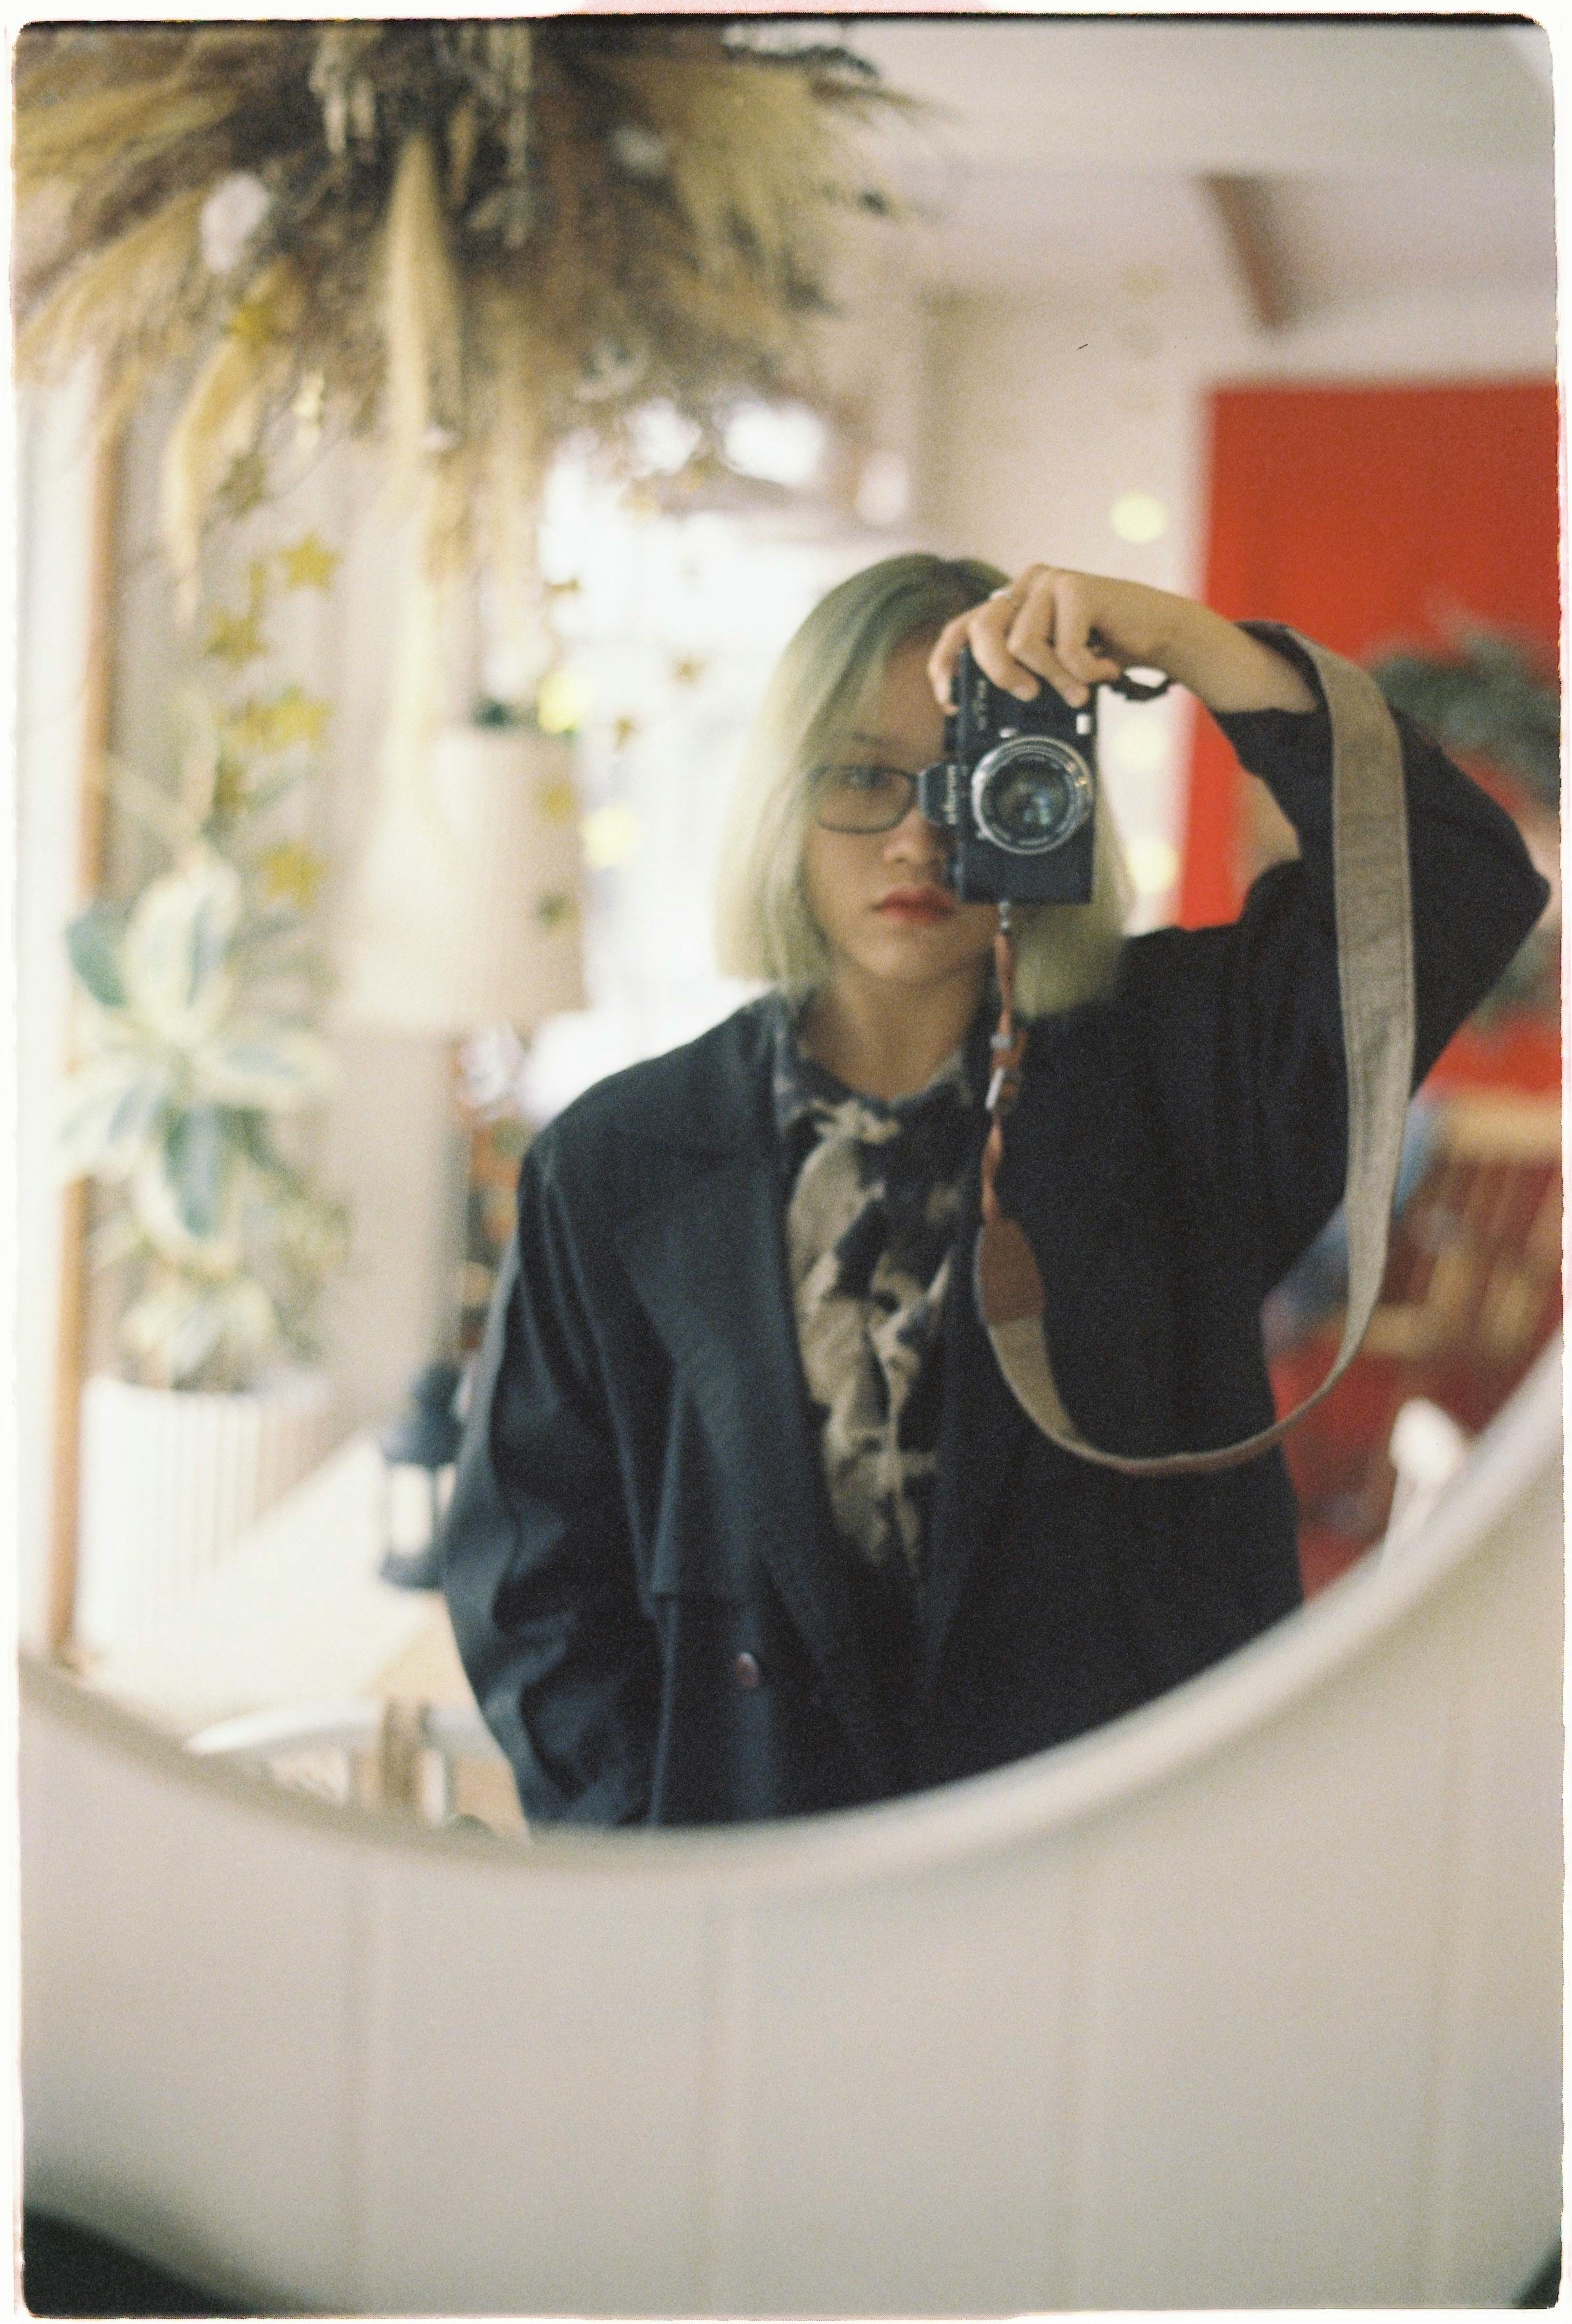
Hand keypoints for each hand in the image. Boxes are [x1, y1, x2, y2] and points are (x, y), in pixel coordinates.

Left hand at [928, 565, 1316, 715]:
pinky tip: (1103, 668)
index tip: (949, 701)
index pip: (960, 629)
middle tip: (1027, 694)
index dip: (945, 665)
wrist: (1158, 632)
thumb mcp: (1052, 666)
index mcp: (1010, 605)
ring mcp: (1048, 581)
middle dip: (1001, 674)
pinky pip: (1064, 647)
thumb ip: (1021, 671)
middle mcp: (1023, 587)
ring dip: (1055, 678)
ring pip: (1023, 644)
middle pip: (983, 632)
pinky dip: (1085, 671)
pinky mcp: (1076, 586)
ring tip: (1080, 687)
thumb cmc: (1103, 651)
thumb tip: (980, 706)